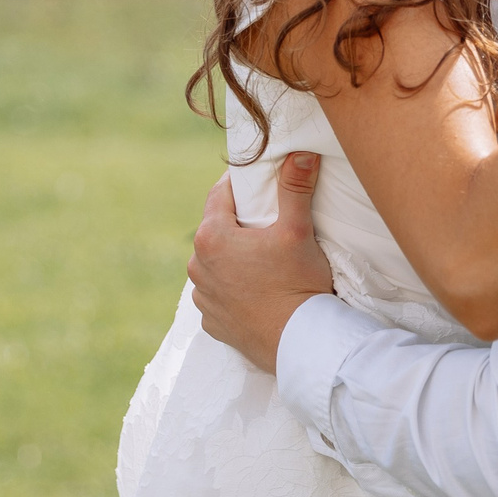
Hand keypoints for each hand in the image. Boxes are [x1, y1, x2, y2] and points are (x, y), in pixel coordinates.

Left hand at [188, 154, 335, 376]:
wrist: (299, 344)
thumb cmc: (297, 284)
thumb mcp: (298, 230)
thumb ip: (295, 188)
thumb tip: (300, 152)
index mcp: (212, 238)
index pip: (220, 195)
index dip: (240, 185)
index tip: (258, 182)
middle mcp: (198, 267)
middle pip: (217, 231)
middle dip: (239, 224)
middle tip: (269, 223)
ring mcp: (203, 298)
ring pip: (216, 265)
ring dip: (234, 259)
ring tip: (265, 261)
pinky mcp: (212, 323)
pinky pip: (220, 296)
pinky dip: (234, 290)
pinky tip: (258, 292)